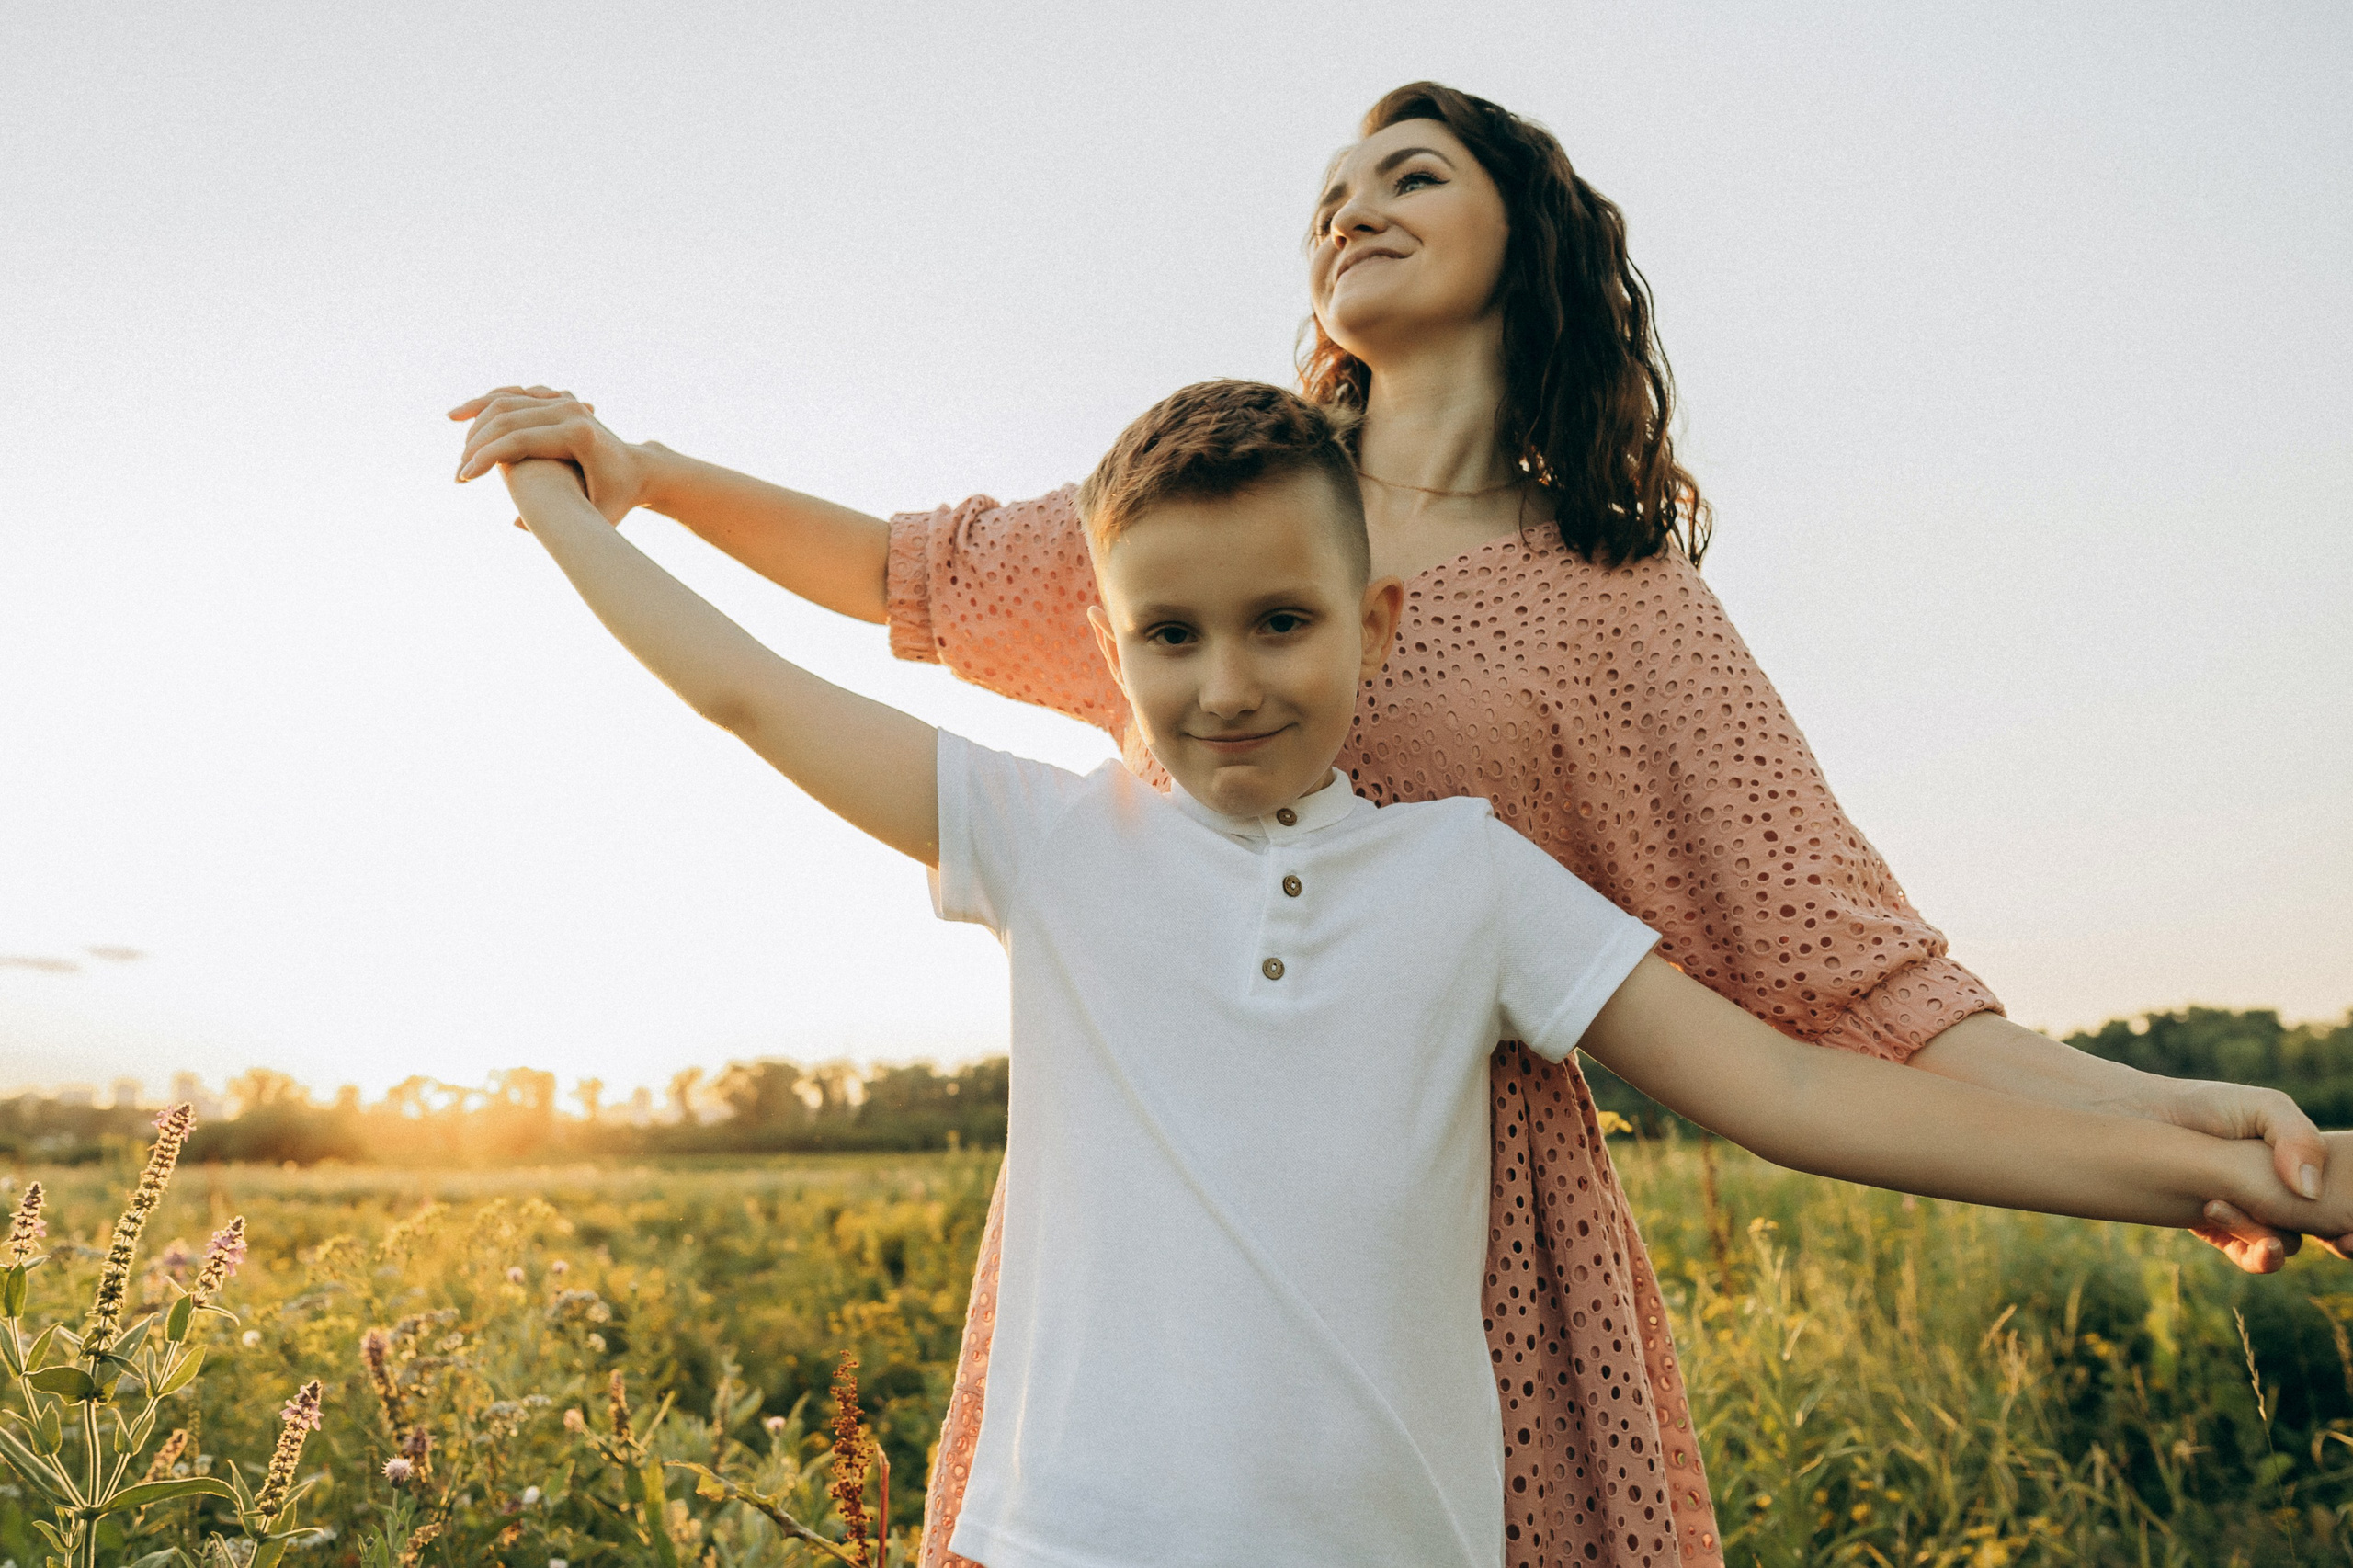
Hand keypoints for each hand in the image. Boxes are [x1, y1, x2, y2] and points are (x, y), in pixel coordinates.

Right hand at [449, 386, 654, 525]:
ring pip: (510, 398)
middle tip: (459, 470)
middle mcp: (572, 410)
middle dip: (477, 442)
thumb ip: (565, 526)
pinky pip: (518, 394)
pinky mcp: (560, 399)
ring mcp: (566, 400)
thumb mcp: (598, 518)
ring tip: (451, 426)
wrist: (639, 470)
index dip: (487, 458)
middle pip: (509, 417)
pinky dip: (491, 401)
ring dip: (477, 412)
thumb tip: (517, 523)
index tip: (464, 478)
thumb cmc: (618, 500)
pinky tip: (469, 412)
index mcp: (579, 435)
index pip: (519, 440)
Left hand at [2124, 1075, 2351, 1268]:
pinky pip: (2253, 1258)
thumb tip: (2310, 1192)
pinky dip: (2253, 1255)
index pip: (2345, 1202)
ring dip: (2267, 1237)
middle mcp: (2287, 1196)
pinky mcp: (2227, 1233)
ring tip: (2218, 1205)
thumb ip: (2297, 1139)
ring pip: (2287, 1245)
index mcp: (2306, 1167)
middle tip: (2338, 1240)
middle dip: (2339, 1239)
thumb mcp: (2263, 1107)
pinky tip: (2219, 1222)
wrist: (2145, 1117)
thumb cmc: (2208, 1105)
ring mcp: (2259, 1216)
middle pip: (2328, 1231)